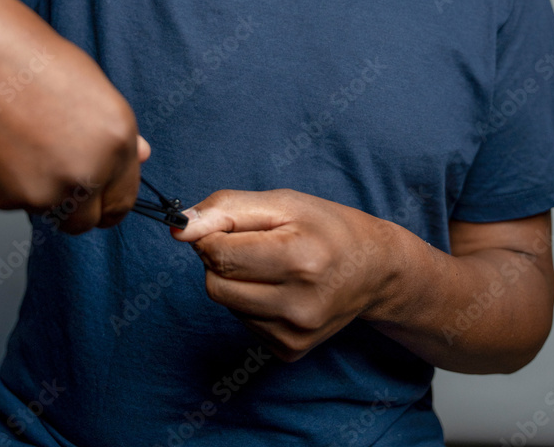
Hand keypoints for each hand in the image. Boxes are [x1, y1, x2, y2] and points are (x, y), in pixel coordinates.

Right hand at [0, 0, 149, 232]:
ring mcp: (38, 191)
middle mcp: (82, 174)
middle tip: (56, 168)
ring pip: (42, 207)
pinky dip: (2, 180)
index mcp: (115, 142)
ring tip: (18, 135)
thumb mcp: (89, 84)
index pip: (122, 203)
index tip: (100, 199)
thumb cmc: (24, 54)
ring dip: (36, 186)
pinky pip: (6, 200)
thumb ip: (114, 133)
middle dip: (75, 203)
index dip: (109, 201)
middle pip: (84, 221)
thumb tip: (138, 155)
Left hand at [170, 188, 395, 360]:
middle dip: (220, 259)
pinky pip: (242, 323)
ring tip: (270, 264)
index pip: (218, 254)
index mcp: (298, 259)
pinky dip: (249, 301)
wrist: (374, 269)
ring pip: (226, 304)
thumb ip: (226, 209)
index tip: (231, 224)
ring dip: (235, 280)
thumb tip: (179, 227)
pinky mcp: (290, 352)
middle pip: (215, 284)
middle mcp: (298, 304)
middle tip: (252, 243)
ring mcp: (295, 334)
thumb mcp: (281, 202)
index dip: (212, 233)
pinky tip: (278, 288)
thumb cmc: (325, 226)